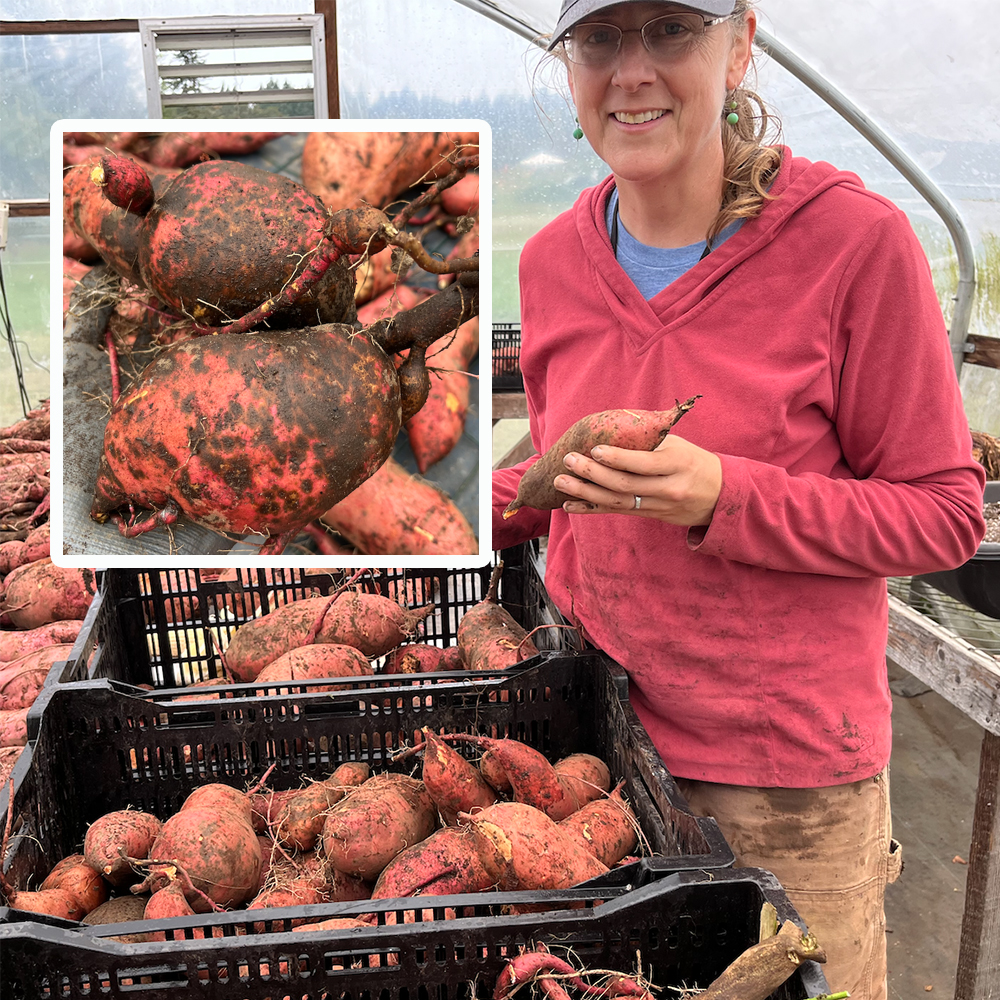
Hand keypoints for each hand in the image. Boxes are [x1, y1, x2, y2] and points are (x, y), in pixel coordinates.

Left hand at [553, 434, 721, 525]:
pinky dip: (591, 508)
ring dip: (585, 492)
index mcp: (677, 463)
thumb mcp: (678, 445)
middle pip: (625, 484)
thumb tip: (612, 422)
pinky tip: (570, 504)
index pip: (642, 463)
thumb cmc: (693, 461)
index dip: (616, 458)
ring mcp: (658, 505)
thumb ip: (649, 438)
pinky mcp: (649, 515)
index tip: (594, 449)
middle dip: (593, 473)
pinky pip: (617, 512)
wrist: (720, 496)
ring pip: (617, 501)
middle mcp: (668, 487)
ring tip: (561, 482)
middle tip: (569, 461)